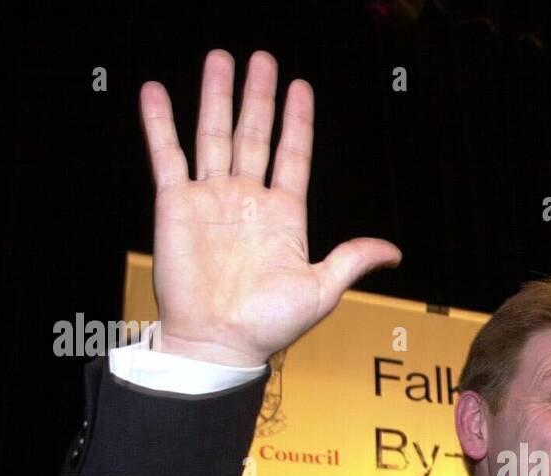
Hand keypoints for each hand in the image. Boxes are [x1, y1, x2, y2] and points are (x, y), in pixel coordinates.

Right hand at [139, 50, 400, 366]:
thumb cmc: (269, 324)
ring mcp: (211, 199)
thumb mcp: (322, 289)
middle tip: (262, 58)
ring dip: (216, 96)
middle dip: (259, 96)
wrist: (219, 342)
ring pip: (214, 135)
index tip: (301, 86)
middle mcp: (247, 201)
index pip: (293, 155)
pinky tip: (155, 91)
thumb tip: (394, 252)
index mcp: (284, 216)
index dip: (298, 121)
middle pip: (255, 134)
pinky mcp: (176, 205)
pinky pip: (167, 156)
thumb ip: (353, 259)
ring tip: (220, 58)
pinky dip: (159, 123)